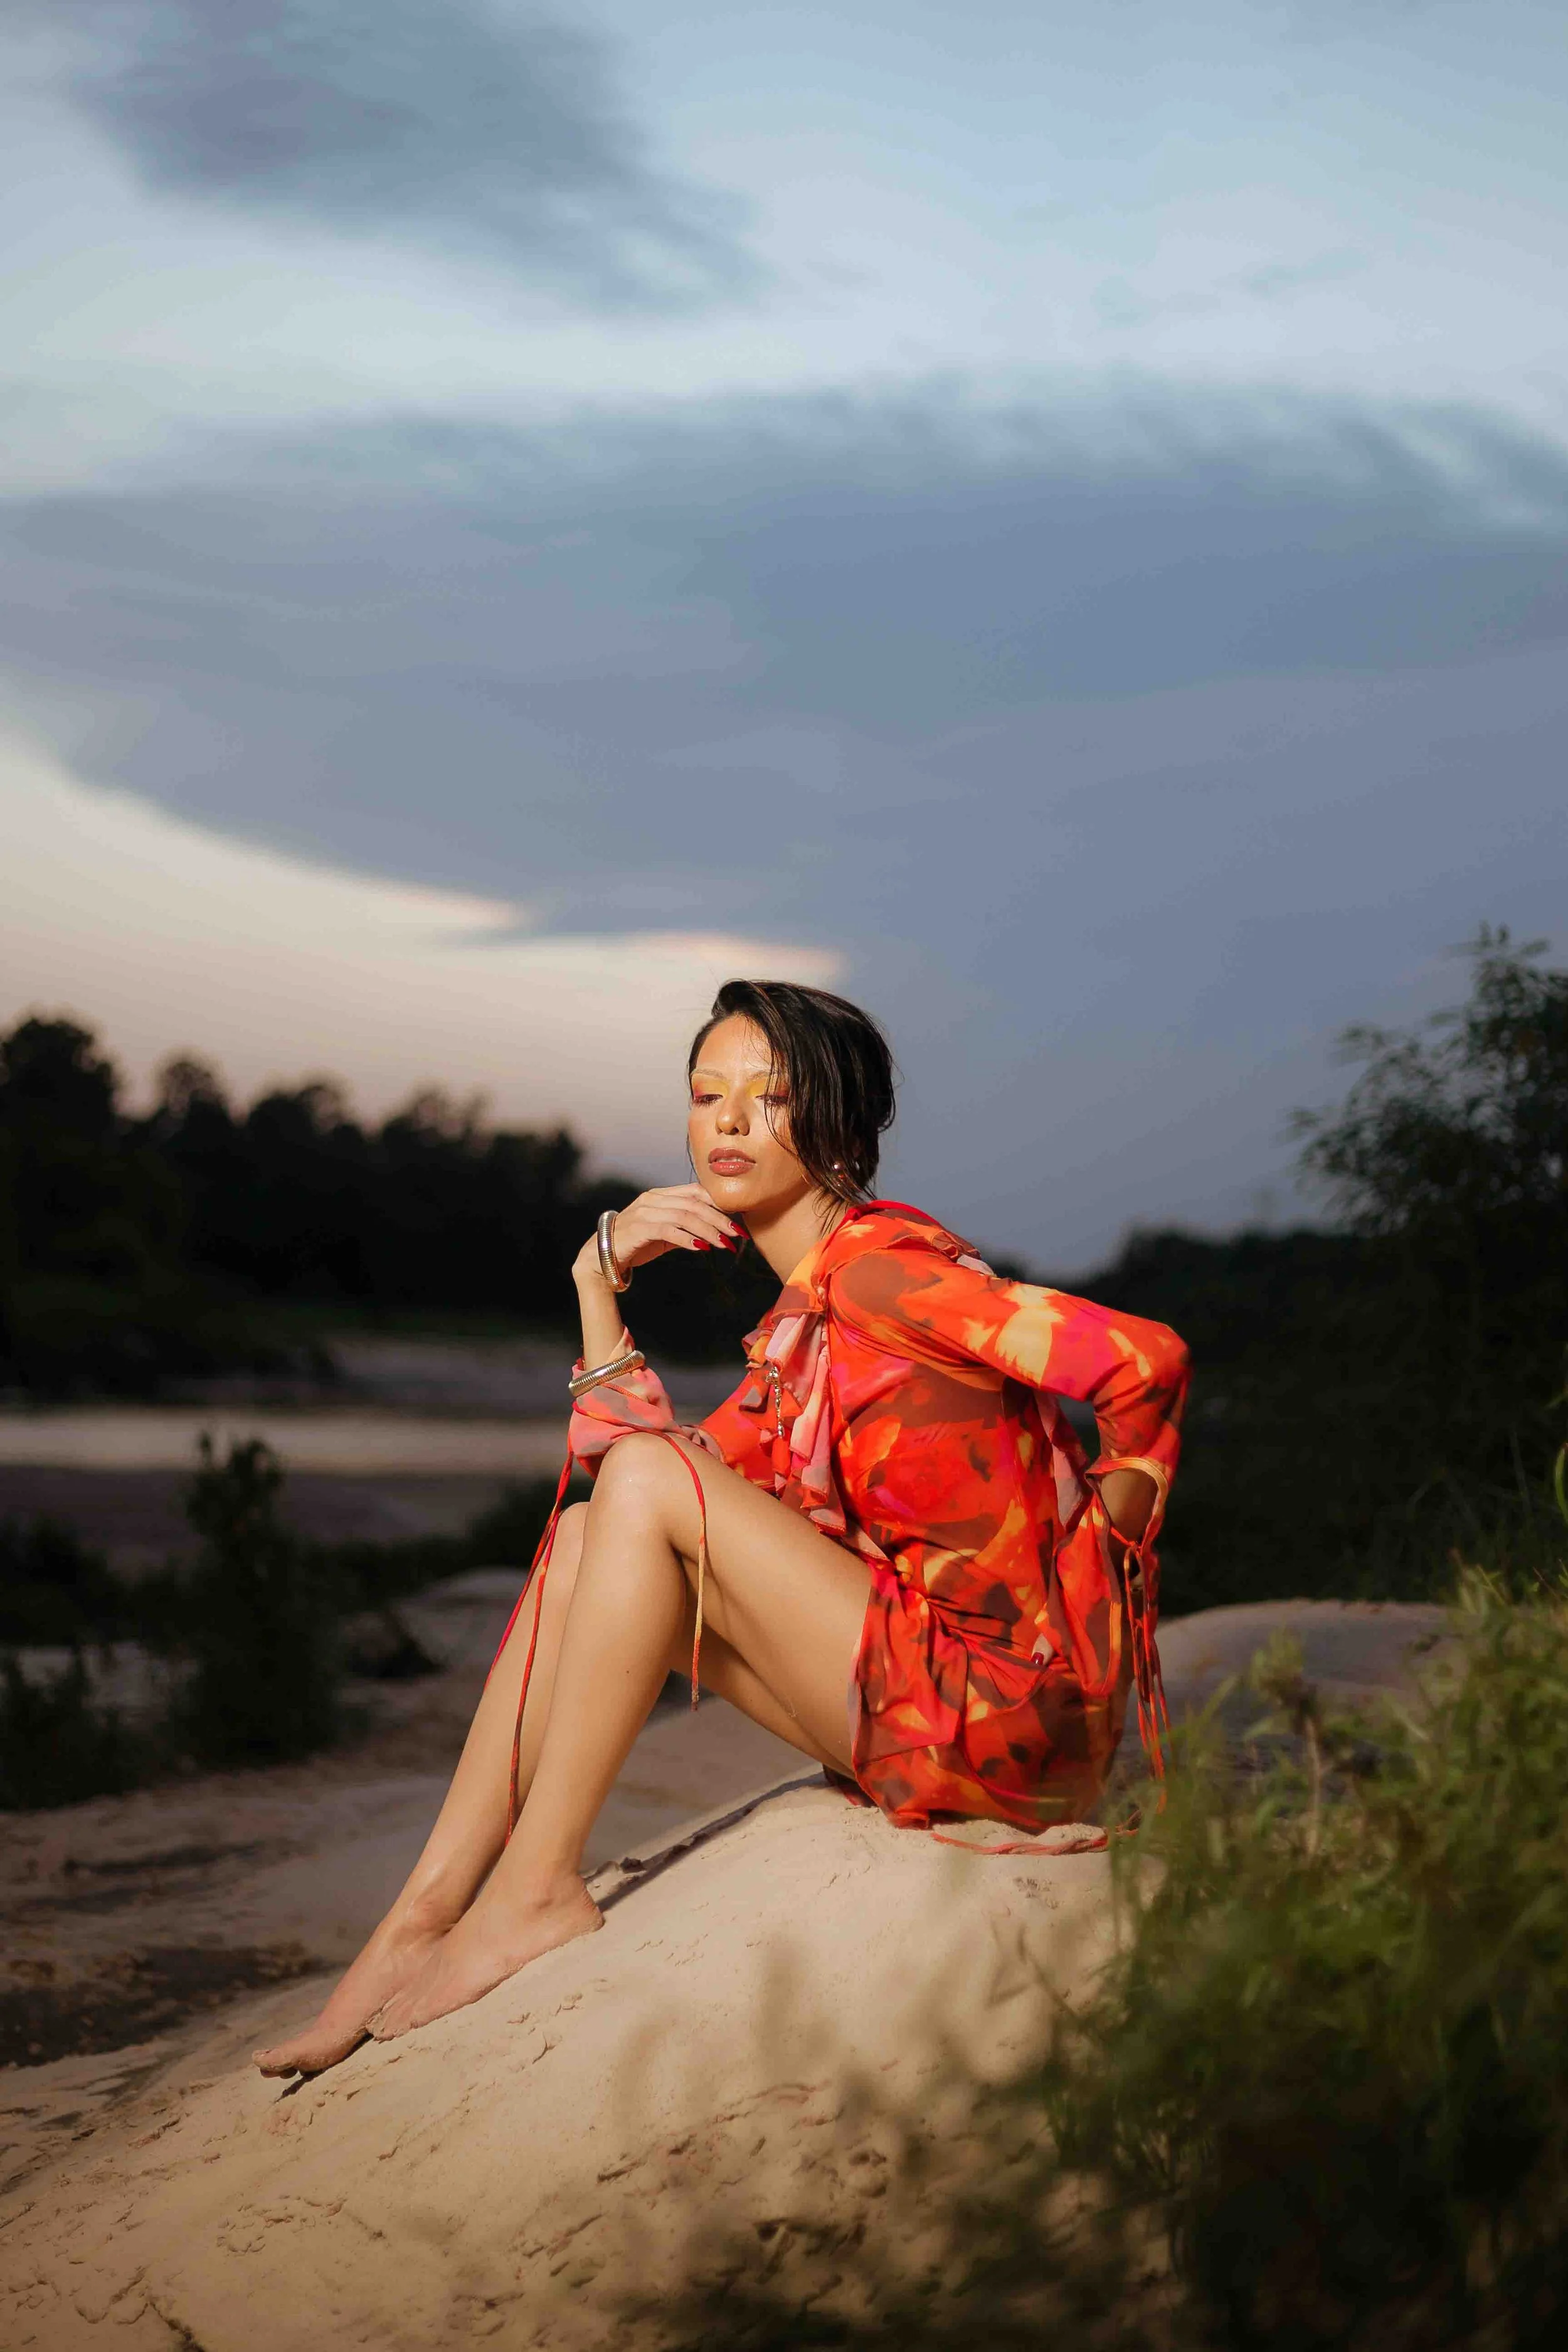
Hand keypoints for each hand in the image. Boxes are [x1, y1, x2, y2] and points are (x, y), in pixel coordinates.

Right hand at [575, 1184, 740, 1285]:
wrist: (600, 1258)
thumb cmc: (634, 1246)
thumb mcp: (663, 1234)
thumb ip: (683, 1228)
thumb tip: (711, 1232)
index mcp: (659, 1195)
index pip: (695, 1192)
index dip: (719, 1204)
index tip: (737, 1220)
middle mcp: (652, 1199)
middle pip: (694, 1203)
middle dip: (720, 1218)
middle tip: (738, 1234)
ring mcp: (644, 1212)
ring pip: (685, 1216)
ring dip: (709, 1231)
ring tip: (725, 1244)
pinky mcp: (638, 1228)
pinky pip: (669, 1230)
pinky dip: (688, 1239)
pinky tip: (702, 1248)